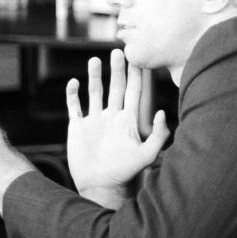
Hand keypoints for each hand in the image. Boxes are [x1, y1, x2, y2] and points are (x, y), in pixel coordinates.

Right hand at [66, 49, 168, 206]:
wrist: (101, 186)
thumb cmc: (125, 172)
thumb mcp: (147, 155)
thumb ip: (159, 135)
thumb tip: (163, 112)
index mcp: (129, 120)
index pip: (134, 92)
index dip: (136, 75)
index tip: (138, 57)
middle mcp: (113, 116)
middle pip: (115, 87)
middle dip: (117, 69)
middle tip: (118, 51)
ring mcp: (95, 120)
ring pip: (95, 92)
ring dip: (95, 76)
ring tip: (95, 60)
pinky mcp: (78, 127)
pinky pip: (75, 106)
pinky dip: (73, 94)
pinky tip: (73, 82)